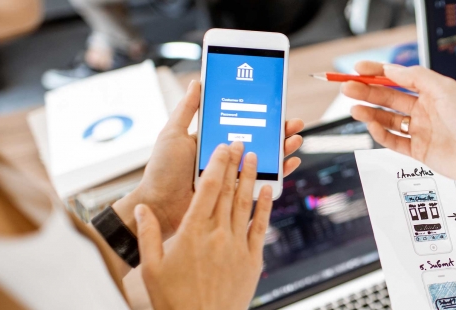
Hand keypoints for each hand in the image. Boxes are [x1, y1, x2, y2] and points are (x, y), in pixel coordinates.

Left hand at [115, 81, 303, 239]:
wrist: (160, 205)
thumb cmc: (162, 171)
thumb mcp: (173, 134)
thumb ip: (187, 109)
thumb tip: (199, 82)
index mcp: (213, 140)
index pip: (243, 124)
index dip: (261, 115)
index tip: (276, 106)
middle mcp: (226, 157)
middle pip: (259, 140)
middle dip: (279, 131)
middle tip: (293, 123)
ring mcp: (233, 175)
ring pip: (266, 159)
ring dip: (284, 149)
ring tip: (295, 140)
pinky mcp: (237, 193)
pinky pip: (263, 182)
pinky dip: (280, 173)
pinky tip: (290, 163)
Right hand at [135, 141, 272, 309]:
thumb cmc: (173, 300)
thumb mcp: (151, 268)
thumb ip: (147, 235)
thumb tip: (142, 209)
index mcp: (192, 233)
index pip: (208, 189)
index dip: (217, 164)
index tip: (222, 147)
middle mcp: (217, 235)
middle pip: (229, 191)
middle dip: (235, 163)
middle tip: (241, 142)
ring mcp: (237, 247)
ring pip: (246, 204)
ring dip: (250, 178)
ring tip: (255, 158)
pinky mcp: (252, 260)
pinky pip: (260, 227)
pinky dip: (265, 206)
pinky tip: (267, 190)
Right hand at [342, 61, 455, 225]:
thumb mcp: (444, 88)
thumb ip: (415, 77)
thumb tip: (390, 69)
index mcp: (432, 91)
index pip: (398, 78)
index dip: (376, 73)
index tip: (358, 69)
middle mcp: (425, 110)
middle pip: (388, 98)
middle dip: (366, 92)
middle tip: (346, 88)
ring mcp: (421, 130)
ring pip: (388, 119)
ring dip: (369, 112)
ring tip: (354, 108)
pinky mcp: (419, 151)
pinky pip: (393, 140)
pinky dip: (380, 133)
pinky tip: (371, 125)